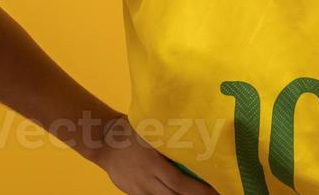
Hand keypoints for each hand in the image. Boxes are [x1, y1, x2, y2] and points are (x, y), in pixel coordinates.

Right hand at [91, 113, 216, 194]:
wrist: (102, 142)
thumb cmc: (130, 131)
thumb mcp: (150, 130)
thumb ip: (169, 138)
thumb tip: (195, 136)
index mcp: (153, 164)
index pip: (179, 183)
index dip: (198, 190)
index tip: (216, 190)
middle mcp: (147, 181)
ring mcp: (139, 190)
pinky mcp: (133, 194)